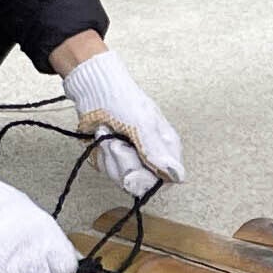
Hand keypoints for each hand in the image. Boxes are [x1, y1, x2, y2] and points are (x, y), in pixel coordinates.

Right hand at [0, 155, 79, 272]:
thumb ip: (56, 244)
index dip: (59, 269)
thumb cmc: (6, 209)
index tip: (52, 265)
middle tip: (24, 259)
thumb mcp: (40, 221)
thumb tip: (74, 261)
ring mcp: (11, 268)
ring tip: (7, 259)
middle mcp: (32, 255)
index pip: (66, 270)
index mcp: (48, 239)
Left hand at [55, 42, 182, 199]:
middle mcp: (150, 156)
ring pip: (122, 178)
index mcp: (167, 148)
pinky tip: (103, 138)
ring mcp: (131, 158)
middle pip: (141, 183)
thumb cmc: (123, 100)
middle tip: (118, 142)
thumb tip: (178, 175)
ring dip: (110, 155)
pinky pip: (108, 171)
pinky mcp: (114, 159)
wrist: (94, 90)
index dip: (150, 179)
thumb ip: (158, 153)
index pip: (166, 181)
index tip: (137, 166)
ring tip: (109, 135)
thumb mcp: (143, 125)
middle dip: (124, 163)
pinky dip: (101, 154)